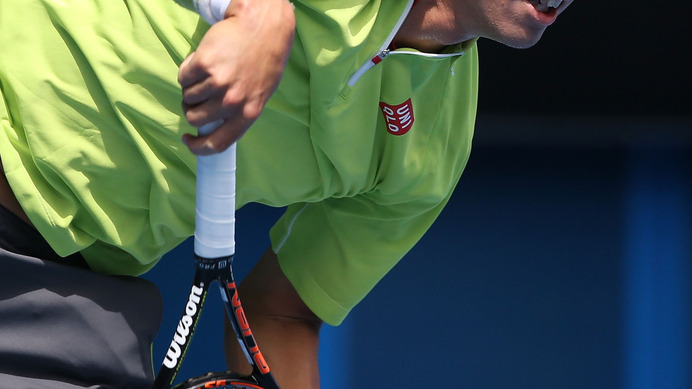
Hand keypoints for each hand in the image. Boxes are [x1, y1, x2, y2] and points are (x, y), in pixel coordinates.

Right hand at [179, 0, 294, 154]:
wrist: (263, 26)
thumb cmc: (264, 59)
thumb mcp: (259, 93)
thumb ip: (239, 111)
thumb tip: (215, 125)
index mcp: (248, 114)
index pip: (217, 144)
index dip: (198, 147)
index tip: (189, 140)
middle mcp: (232, 103)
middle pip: (195, 118)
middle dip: (193, 108)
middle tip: (202, 93)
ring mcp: (217, 84)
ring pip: (188, 97)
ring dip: (192, 87)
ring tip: (209, 72)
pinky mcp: (204, 64)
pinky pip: (183, 76)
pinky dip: (189, 69)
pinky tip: (204, 60)